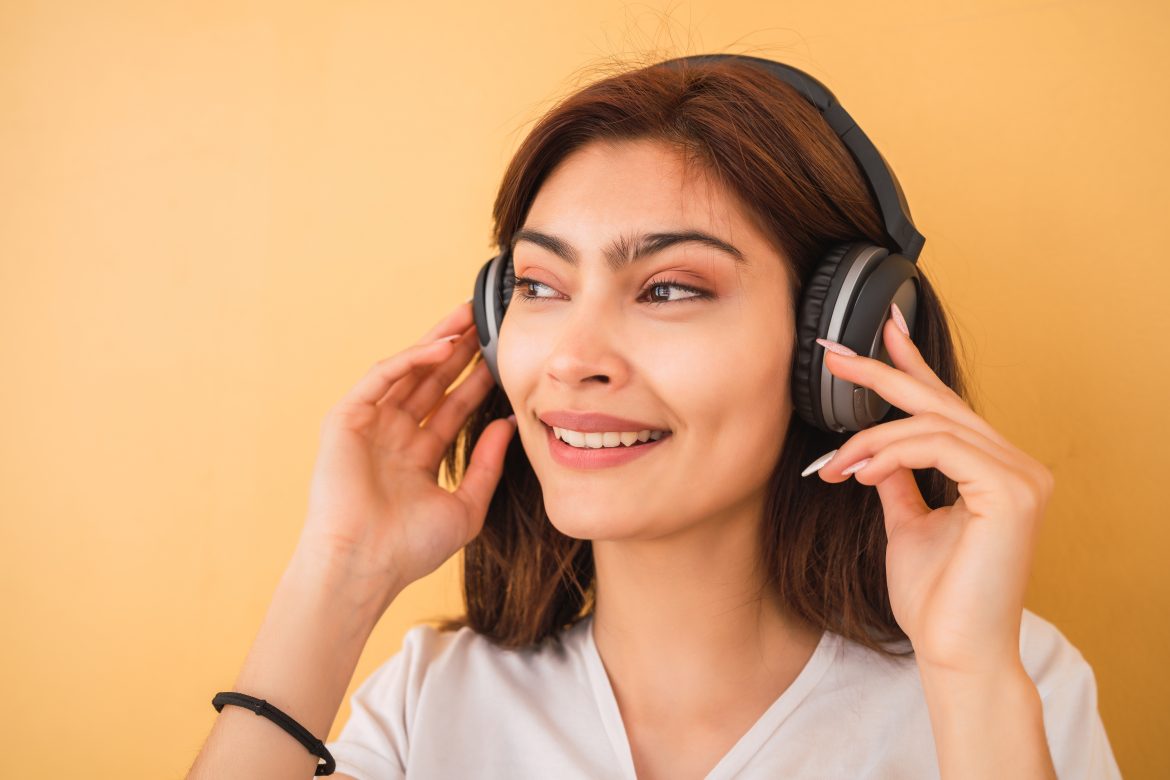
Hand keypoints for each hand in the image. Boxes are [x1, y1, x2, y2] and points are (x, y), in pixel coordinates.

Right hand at [296, 300, 514, 614]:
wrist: (363, 566)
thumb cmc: (409, 548)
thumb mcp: (465, 505)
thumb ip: (487, 464)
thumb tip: (508, 424)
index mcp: (416, 458)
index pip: (452, 408)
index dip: (476, 381)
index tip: (504, 358)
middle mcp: (392, 437)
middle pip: (431, 382)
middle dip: (458, 351)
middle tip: (486, 322)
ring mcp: (368, 426)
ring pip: (407, 372)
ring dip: (436, 343)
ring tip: (467, 317)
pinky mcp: (346, 420)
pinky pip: (381, 377)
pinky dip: (410, 359)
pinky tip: (441, 346)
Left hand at [807, 306, 1054, 675]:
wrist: (955, 651)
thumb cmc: (936, 598)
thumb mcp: (907, 524)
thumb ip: (898, 480)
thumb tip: (874, 451)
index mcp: (994, 471)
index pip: (947, 407)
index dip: (911, 366)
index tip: (878, 333)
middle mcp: (1016, 466)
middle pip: (939, 403)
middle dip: (881, 374)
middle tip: (833, 356)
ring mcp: (1020, 477)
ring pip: (932, 424)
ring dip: (870, 438)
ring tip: (836, 462)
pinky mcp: (1012, 492)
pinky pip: (940, 447)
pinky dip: (892, 453)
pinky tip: (860, 471)